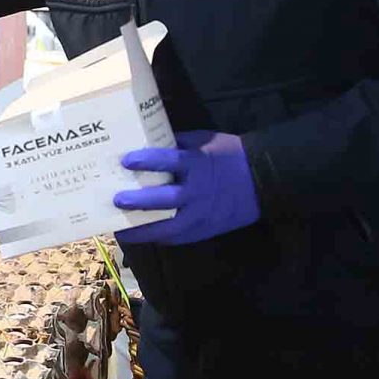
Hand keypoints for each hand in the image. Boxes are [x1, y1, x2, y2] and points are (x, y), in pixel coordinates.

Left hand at [112, 131, 260, 246]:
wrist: (262, 180)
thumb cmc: (230, 155)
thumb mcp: (205, 141)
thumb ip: (178, 143)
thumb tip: (147, 141)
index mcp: (199, 164)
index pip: (170, 161)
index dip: (147, 161)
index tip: (126, 160)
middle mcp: (199, 191)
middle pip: (166, 199)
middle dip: (139, 201)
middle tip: (117, 200)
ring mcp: (202, 214)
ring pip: (169, 227)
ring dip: (143, 230)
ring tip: (121, 231)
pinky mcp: (205, 230)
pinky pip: (179, 237)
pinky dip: (160, 238)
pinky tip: (142, 236)